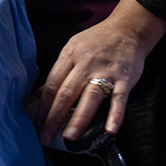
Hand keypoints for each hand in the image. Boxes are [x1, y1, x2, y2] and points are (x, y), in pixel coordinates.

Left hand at [27, 0, 165, 145]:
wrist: (128, 28)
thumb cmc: (98, 40)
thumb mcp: (73, 49)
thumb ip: (59, 72)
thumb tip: (39, 94)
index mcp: (69, 55)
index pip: (51, 85)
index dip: (43, 107)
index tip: (37, 124)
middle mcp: (85, 63)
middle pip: (66, 93)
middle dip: (54, 118)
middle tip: (46, 137)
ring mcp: (106, 71)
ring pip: (90, 97)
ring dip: (79, 119)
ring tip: (70, 137)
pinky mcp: (125, 78)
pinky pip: (119, 98)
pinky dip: (115, 114)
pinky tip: (110, 129)